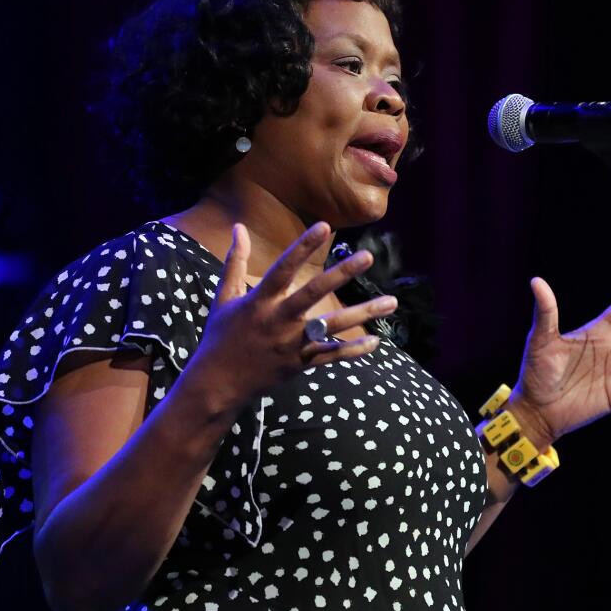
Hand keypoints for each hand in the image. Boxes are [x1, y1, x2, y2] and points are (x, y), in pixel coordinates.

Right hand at [182, 222, 397, 412]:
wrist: (218, 383)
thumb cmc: (221, 336)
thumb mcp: (223, 297)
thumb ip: (235, 261)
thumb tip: (238, 227)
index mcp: (259, 301)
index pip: (283, 269)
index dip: (302, 247)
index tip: (324, 226)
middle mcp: (278, 321)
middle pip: (313, 294)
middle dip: (341, 274)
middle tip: (367, 256)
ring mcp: (292, 344)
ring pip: (333, 327)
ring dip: (363, 313)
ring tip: (392, 302)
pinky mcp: (300, 363)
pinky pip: (331, 355)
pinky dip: (354, 350)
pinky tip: (377, 341)